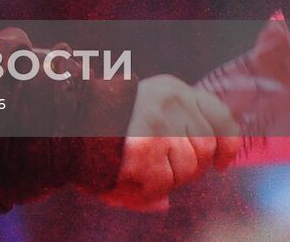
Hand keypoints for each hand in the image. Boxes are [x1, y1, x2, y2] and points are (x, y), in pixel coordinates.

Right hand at [99, 75, 239, 210]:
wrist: (62, 120)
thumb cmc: (99, 126)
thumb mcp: (140, 120)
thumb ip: (166, 145)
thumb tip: (167, 201)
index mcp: (171, 88)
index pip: (219, 114)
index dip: (227, 144)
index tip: (221, 164)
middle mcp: (170, 100)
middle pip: (204, 147)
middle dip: (187, 168)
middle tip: (157, 168)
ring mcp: (159, 123)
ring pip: (186, 169)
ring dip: (166, 179)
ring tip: (138, 170)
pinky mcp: (144, 148)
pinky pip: (162, 183)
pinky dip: (147, 189)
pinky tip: (129, 178)